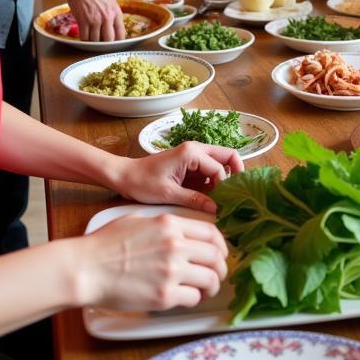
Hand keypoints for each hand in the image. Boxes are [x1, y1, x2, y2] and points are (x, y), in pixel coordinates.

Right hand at [62, 0, 125, 40]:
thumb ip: (111, 12)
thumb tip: (112, 25)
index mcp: (116, 11)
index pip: (121, 33)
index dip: (117, 40)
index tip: (114, 42)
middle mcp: (107, 17)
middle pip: (109, 40)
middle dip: (105, 43)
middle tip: (101, 42)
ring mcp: (95, 20)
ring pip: (96, 40)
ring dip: (93, 41)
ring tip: (91, 38)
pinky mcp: (83, 22)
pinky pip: (85, 37)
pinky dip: (84, 39)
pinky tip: (84, 36)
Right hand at [75, 212, 228, 310]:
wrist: (86, 269)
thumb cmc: (105, 244)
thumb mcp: (138, 220)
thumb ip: (164, 225)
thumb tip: (182, 232)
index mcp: (170, 224)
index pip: (211, 232)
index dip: (221, 245)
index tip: (220, 253)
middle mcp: (175, 245)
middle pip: (216, 257)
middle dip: (221, 267)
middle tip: (217, 274)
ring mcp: (171, 271)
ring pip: (210, 279)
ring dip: (211, 286)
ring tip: (205, 289)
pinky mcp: (164, 296)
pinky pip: (193, 298)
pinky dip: (194, 298)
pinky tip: (186, 297)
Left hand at [113, 142, 243, 213]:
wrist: (124, 177)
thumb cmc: (142, 182)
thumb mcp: (168, 194)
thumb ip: (194, 200)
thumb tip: (216, 209)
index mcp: (191, 153)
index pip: (220, 170)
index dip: (224, 188)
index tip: (222, 206)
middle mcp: (196, 150)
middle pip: (228, 156)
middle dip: (235, 174)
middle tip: (235, 196)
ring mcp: (194, 157)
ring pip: (221, 163)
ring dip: (224, 180)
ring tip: (221, 201)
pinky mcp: (190, 166)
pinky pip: (210, 172)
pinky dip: (214, 184)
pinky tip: (210, 199)